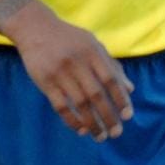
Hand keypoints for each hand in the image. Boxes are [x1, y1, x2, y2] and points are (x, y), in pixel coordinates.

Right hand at [10, 7, 133, 141]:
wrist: (35, 28)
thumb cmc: (69, 38)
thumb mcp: (93, 45)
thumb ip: (111, 66)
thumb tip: (130, 89)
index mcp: (92, 52)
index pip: (111, 79)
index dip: (120, 98)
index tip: (127, 116)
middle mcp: (77, 62)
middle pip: (96, 95)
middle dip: (108, 116)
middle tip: (117, 133)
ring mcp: (60, 72)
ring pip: (79, 104)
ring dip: (92, 123)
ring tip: (101, 136)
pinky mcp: (45, 82)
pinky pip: (60, 106)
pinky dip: (72, 120)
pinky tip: (82, 130)